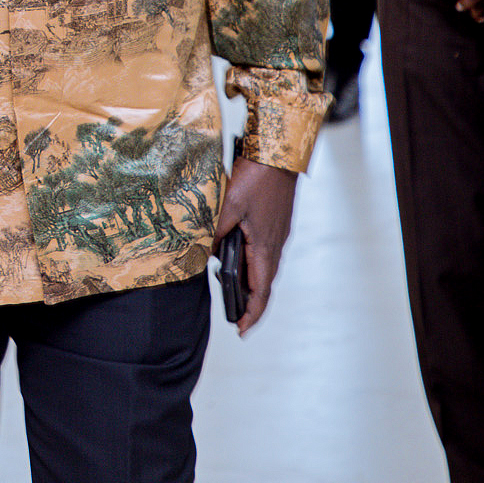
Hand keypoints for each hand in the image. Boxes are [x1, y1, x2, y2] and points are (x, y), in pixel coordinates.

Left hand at [211, 158, 297, 333]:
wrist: (277, 152)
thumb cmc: (256, 177)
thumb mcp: (229, 204)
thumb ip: (216, 230)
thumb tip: (207, 251)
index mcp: (265, 247)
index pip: (261, 291)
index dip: (252, 313)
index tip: (242, 330)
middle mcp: (275, 245)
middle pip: (264, 283)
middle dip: (251, 303)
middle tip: (236, 317)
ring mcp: (276, 234)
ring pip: (264, 267)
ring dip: (252, 283)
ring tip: (234, 292)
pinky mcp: (274, 223)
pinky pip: (263, 252)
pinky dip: (252, 263)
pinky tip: (238, 257)